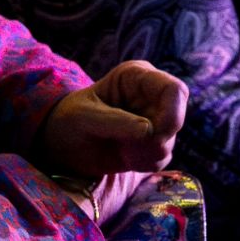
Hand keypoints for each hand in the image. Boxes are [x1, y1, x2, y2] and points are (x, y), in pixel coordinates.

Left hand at [41, 60, 185, 180]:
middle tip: (131, 149)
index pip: (174, 89)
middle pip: (177, 118)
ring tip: (120, 150)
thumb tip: (149, 131)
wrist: (63, 144)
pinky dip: (145, 163)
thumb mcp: (84, 117)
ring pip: (169, 141)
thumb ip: (115, 122)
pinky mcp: (152, 143)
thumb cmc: (70, 119)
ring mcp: (154, 120)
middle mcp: (151, 96)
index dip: (173, 113)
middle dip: (158, 140)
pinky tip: (124, 158)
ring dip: (147, 153)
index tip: (155, 136)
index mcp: (137, 77)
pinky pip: (162, 158)